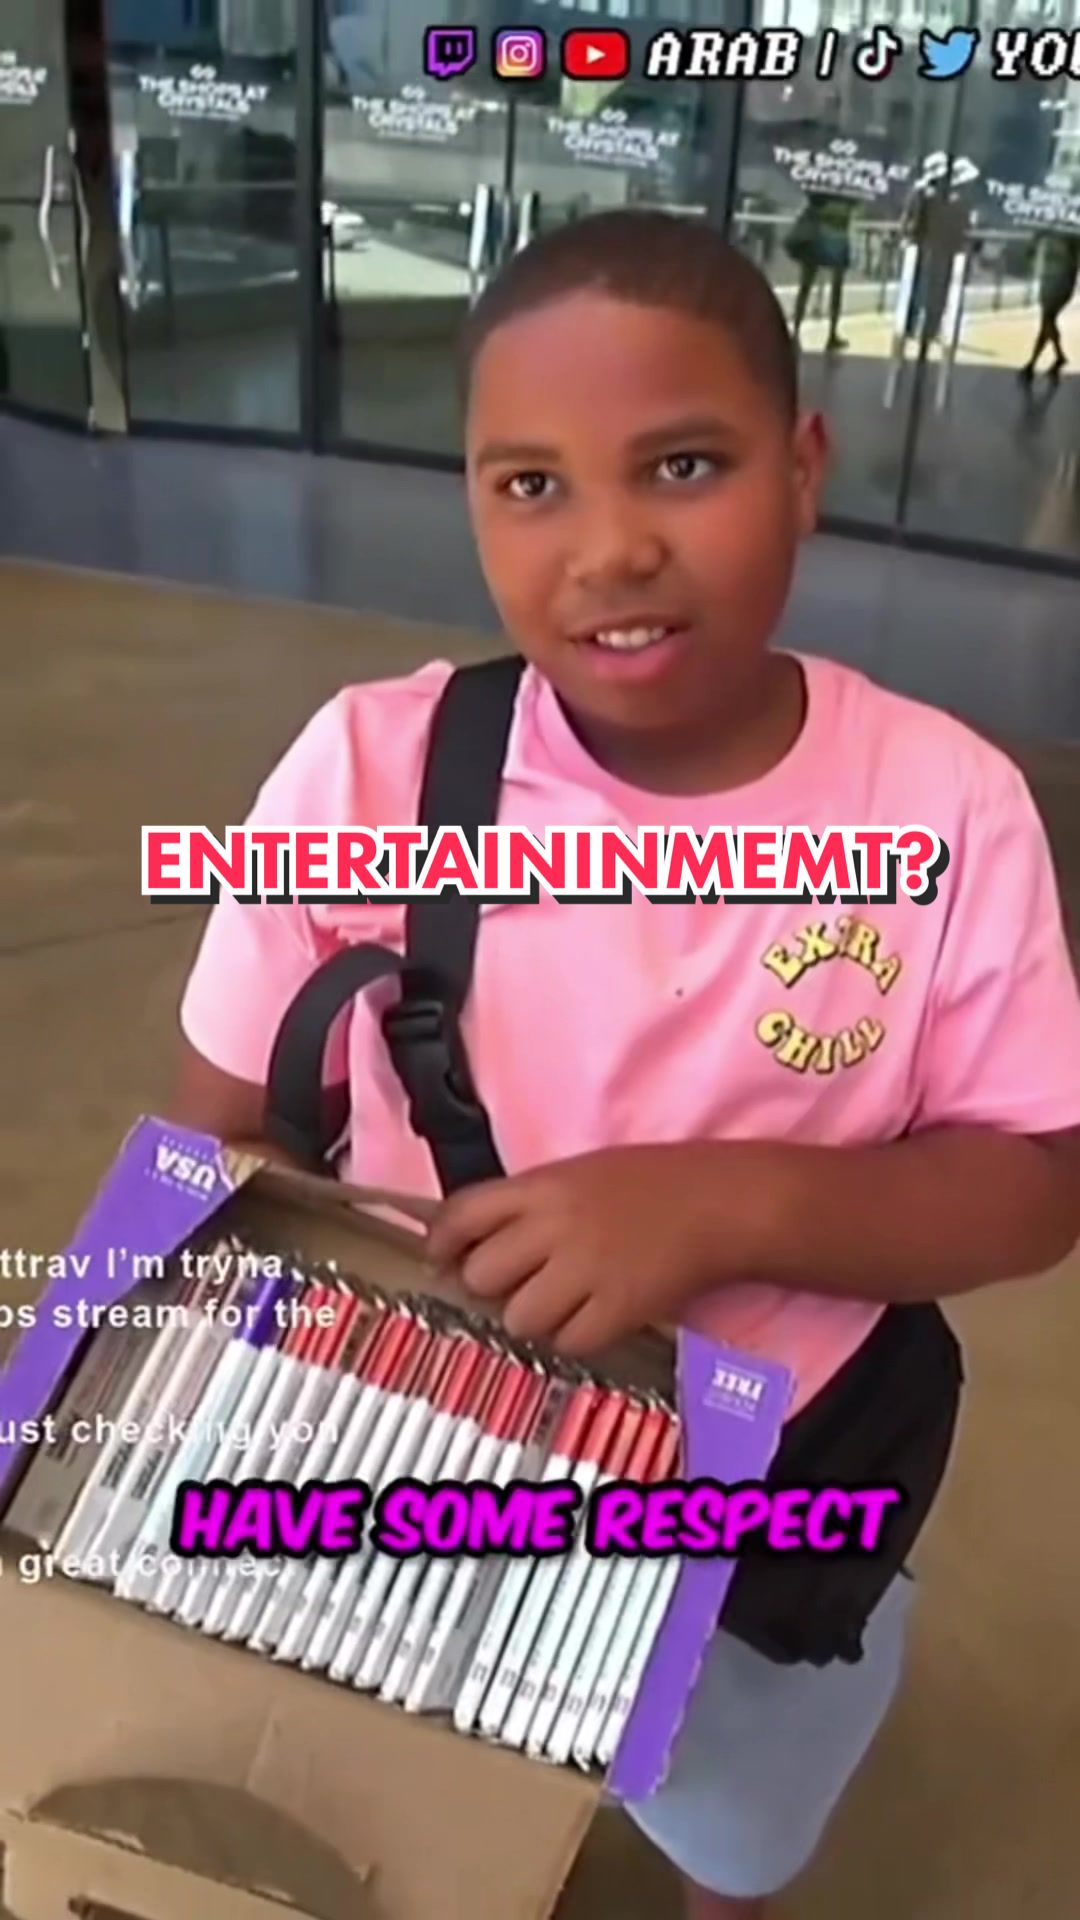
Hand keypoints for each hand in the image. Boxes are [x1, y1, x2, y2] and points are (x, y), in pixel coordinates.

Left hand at [424, 1145, 727, 1356]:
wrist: (719, 1203)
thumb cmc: (651, 1183)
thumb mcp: (577, 1174)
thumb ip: (527, 1204)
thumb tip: (474, 1245)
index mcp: (542, 1186)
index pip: (463, 1214)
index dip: (443, 1242)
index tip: (442, 1259)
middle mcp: (555, 1227)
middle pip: (482, 1275)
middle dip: (492, 1286)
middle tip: (516, 1283)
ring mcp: (585, 1271)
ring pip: (518, 1319)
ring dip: (532, 1317)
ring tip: (560, 1303)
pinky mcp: (616, 1310)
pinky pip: (566, 1343)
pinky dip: (573, 1337)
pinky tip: (591, 1316)